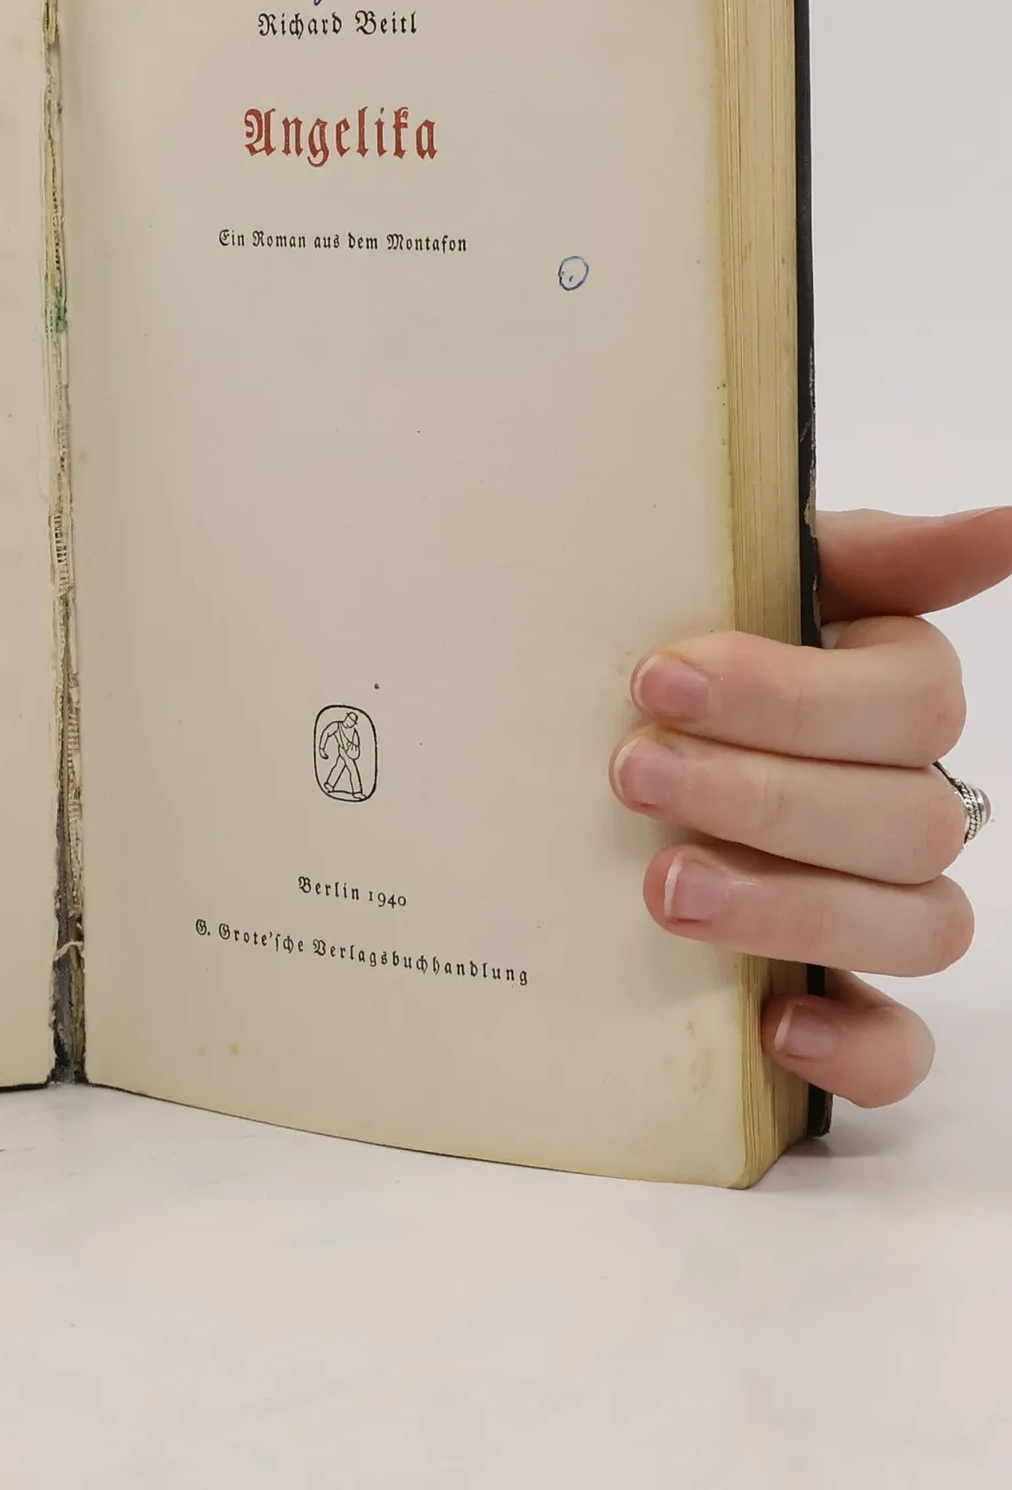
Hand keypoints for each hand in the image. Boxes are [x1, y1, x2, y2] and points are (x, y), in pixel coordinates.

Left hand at [612, 507, 1011, 1107]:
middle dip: (760, 796)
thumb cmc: (681, 647)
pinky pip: (900, 1048)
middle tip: (631, 775)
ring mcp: (881, 903)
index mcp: (893, 693)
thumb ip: (867, 555)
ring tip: (663, 888)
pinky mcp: (842, 992)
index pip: (910, 701)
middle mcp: (906, 801)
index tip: (656, 681)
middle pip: (906, 817)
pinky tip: (776, 1024)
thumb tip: (1000, 525)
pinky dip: (858, 1047)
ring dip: (791, 908)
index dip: (787, 697)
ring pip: (915, 925)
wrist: (602, 735)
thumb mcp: (746, 579)